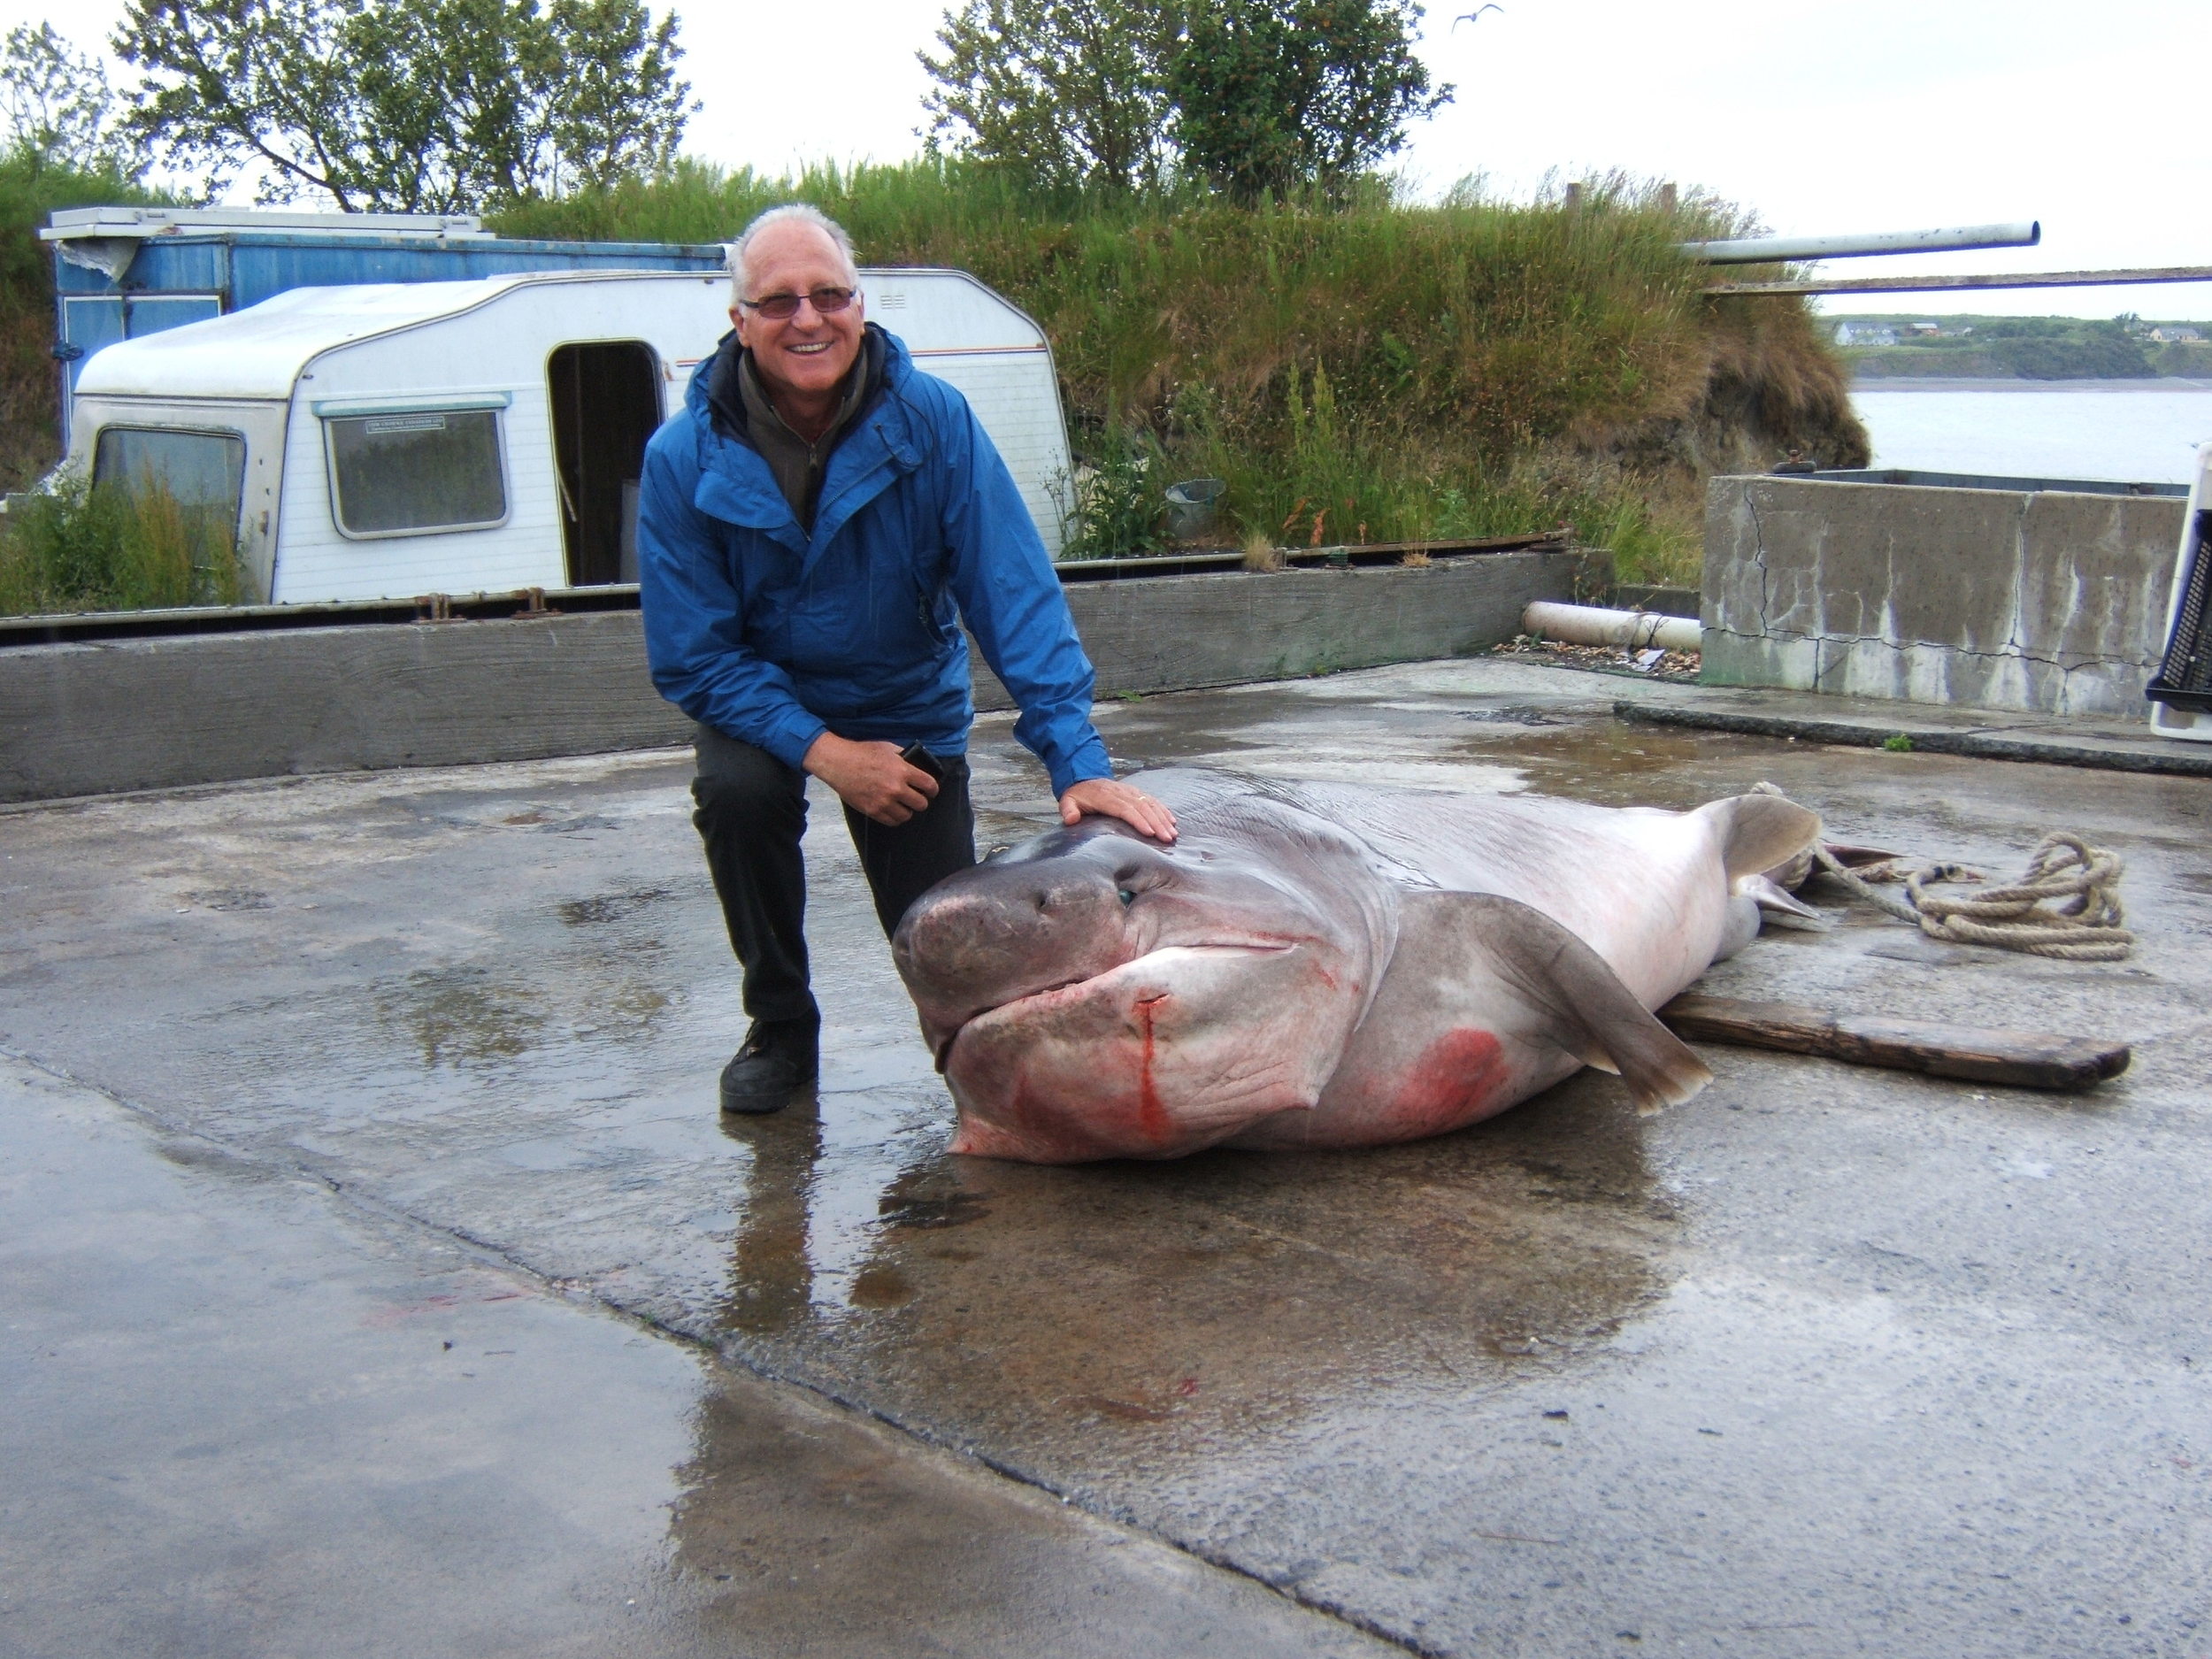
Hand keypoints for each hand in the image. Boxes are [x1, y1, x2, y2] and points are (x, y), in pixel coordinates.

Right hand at [804, 733, 938, 825]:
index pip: (929, 785)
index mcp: (902, 770)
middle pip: (921, 804)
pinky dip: (895, 817)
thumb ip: (904, 757)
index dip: (933, 789)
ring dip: (907, 810)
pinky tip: (893, 810)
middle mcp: (895, 788)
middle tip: (917, 797)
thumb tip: (917, 764)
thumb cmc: (862, 753)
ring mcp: (884, 802)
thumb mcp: (888, 748)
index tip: (931, 791)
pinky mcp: (872, 811)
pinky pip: (892, 821)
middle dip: (921, 800)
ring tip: (903, 804)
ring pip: (907, 815)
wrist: (838, 763)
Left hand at [1059, 777, 1176, 842]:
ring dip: (1163, 818)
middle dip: (1156, 823)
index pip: (1125, 809)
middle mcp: (1121, 792)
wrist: (1083, 777)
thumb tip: (1071, 819)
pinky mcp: (1135, 791)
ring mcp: (1130, 791)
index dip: (1138, 820)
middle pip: (1142, 807)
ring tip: (1172, 834)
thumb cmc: (1078, 795)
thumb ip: (1068, 810)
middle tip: (1167, 839)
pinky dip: (1163, 810)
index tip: (1150, 833)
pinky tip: (1172, 821)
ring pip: (1150, 803)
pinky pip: (1152, 800)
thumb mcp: (1067, 801)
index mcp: (1105, 797)